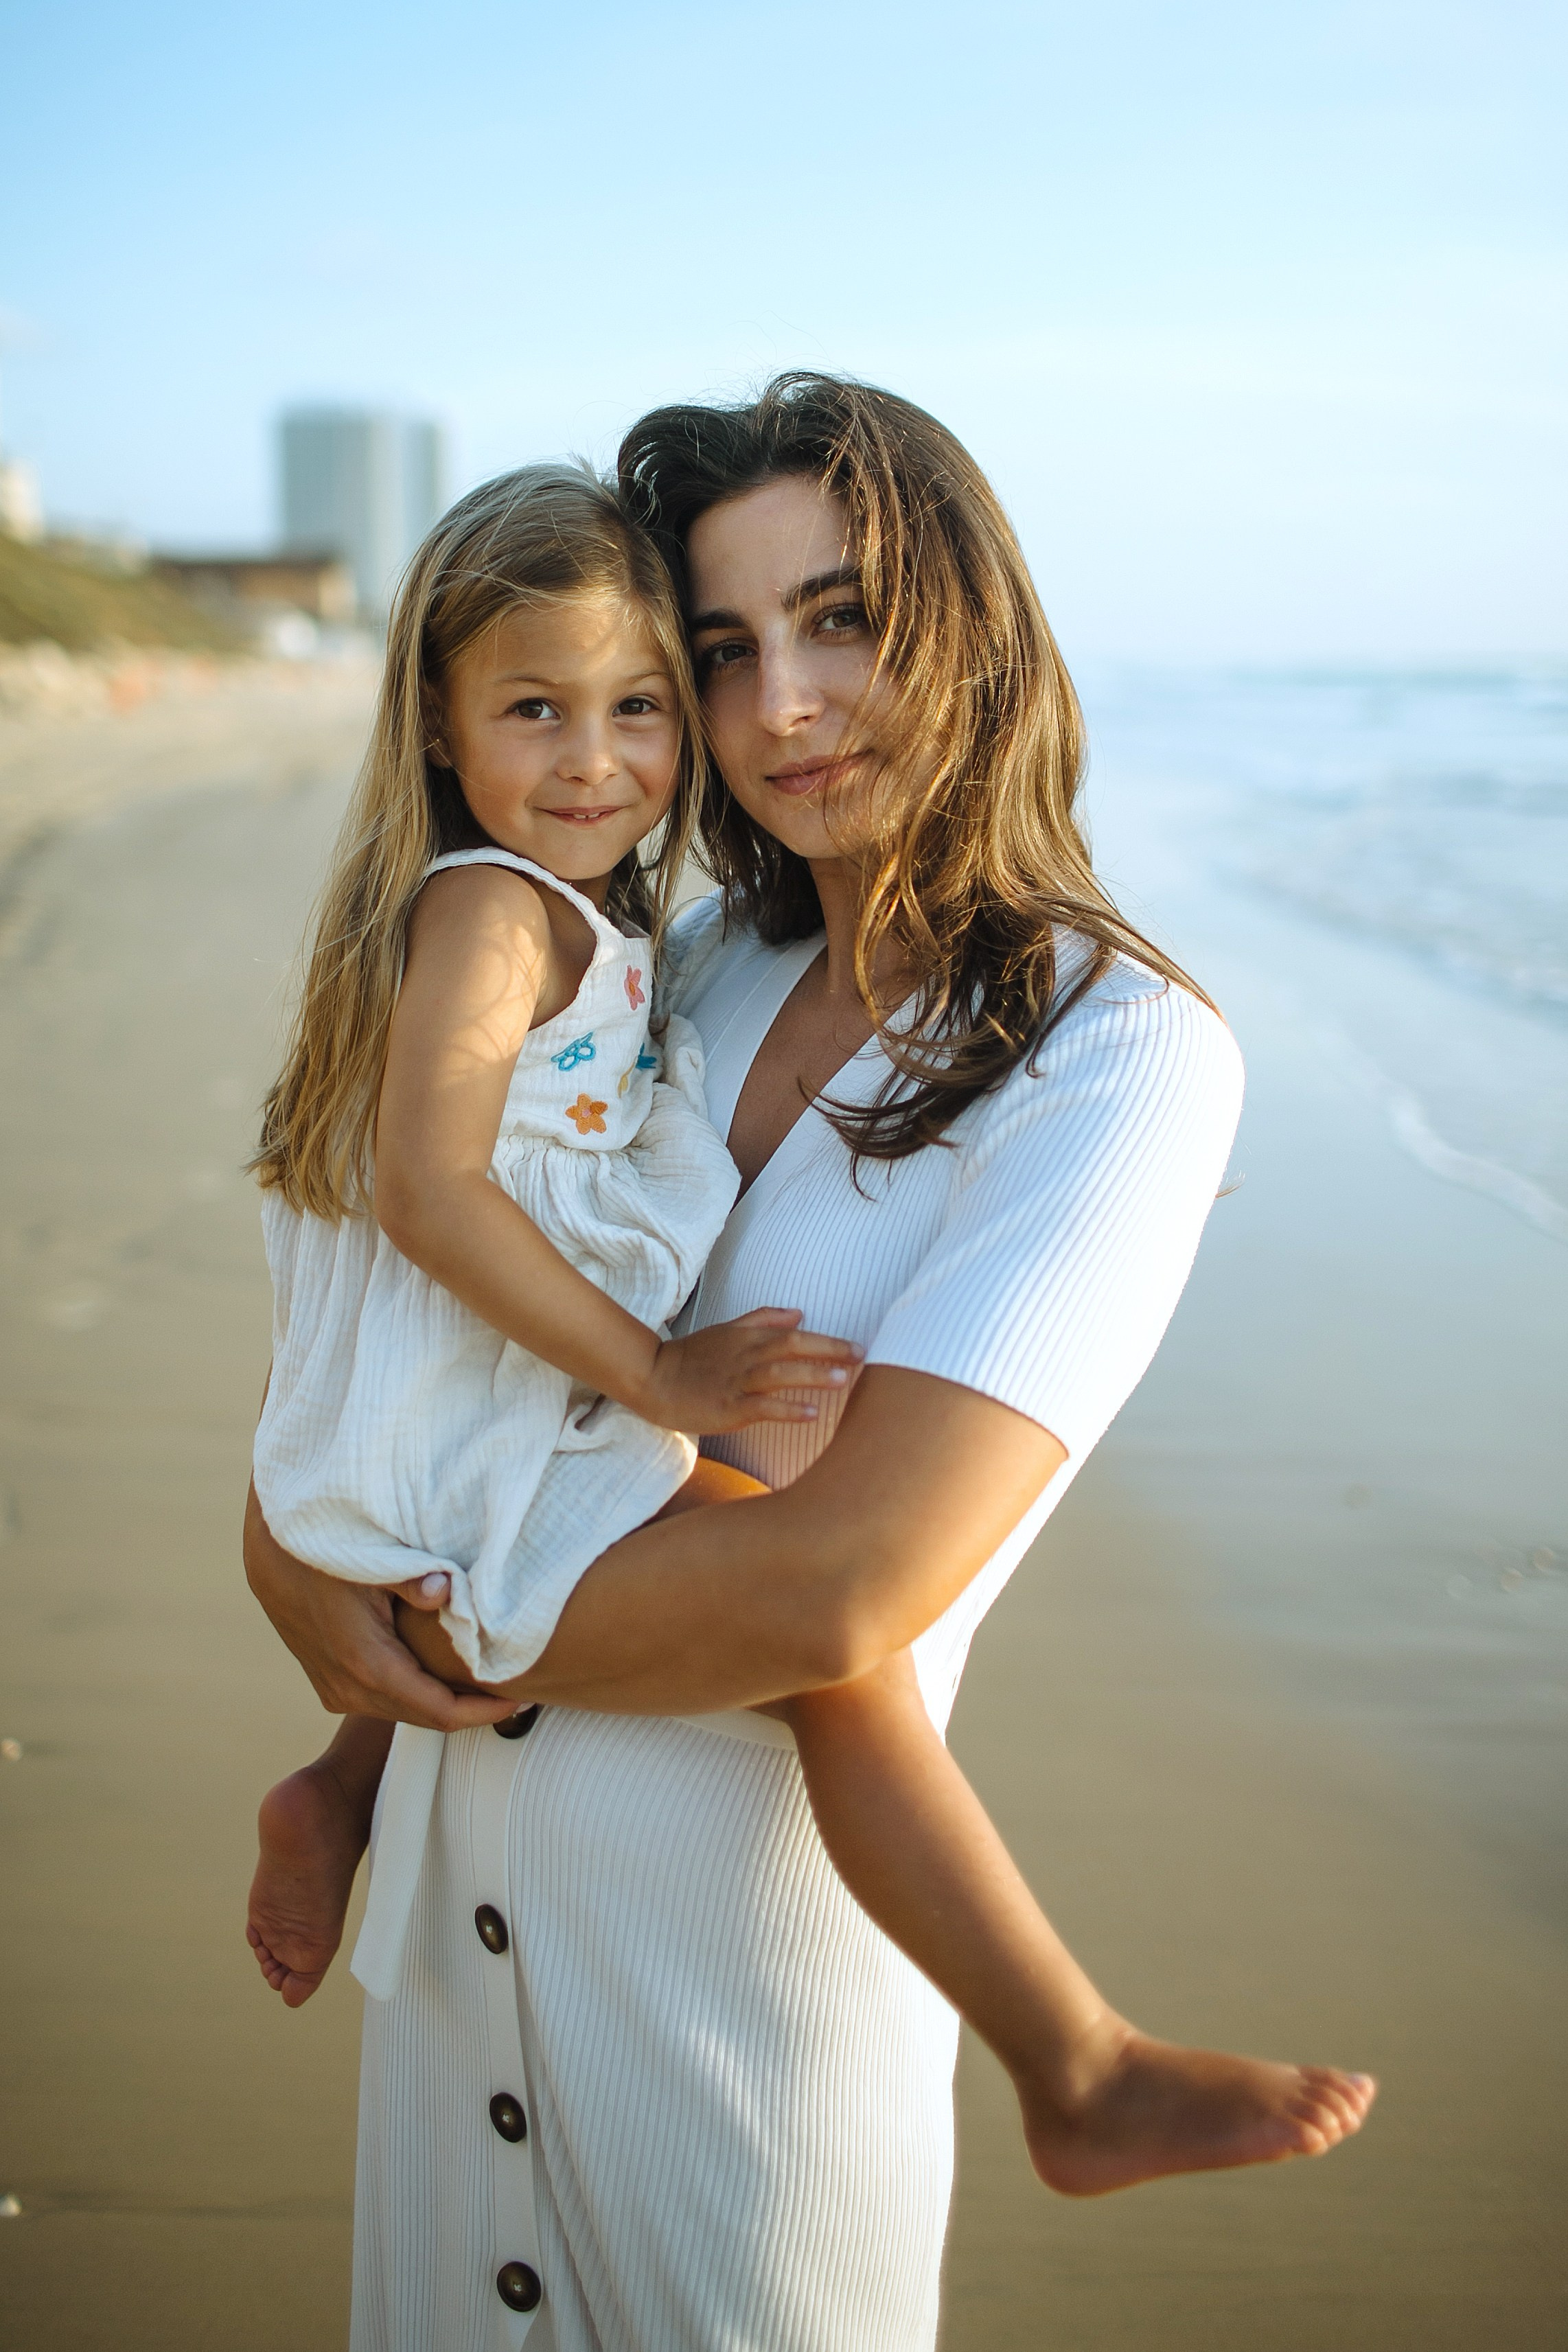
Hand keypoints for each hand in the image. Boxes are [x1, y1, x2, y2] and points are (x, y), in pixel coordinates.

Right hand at [243, 1483, 516, 1729]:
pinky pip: (382, 1696)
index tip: (526, 1697)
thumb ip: (412, 1577)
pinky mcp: (327, 1678)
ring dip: (445, 1699)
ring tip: (490, 1678)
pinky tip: (444, 1668)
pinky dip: (417, 1688)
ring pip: (403, 1708)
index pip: (441, 1712)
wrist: (270, 1544)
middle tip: (520, 1686)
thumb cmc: (329, 1542)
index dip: (487, 1711)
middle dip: (474, 1708)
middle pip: (426, 1717)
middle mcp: (347, 1687)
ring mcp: (333, 1687)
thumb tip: (445, 1592)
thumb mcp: (373, 1553)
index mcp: (366, 1664)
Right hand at [638, 1308, 863, 1434]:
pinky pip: (761, 1407)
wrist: (653, 1380)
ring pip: (778, 1374)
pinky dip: (787, 1409)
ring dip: (811, 1375)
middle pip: (791, 1346)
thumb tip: (799, 1313)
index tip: (858, 1346)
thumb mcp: (728, 1331)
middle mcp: (745, 1356)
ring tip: (841, 1380)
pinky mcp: (727, 1407)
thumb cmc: (693, 1358)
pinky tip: (810, 1413)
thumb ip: (763, 1320)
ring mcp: (736, 1382)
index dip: (827, 1340)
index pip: (793, 1333)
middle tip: (861, 1356)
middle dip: (828, 1350)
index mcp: (747, 1337)